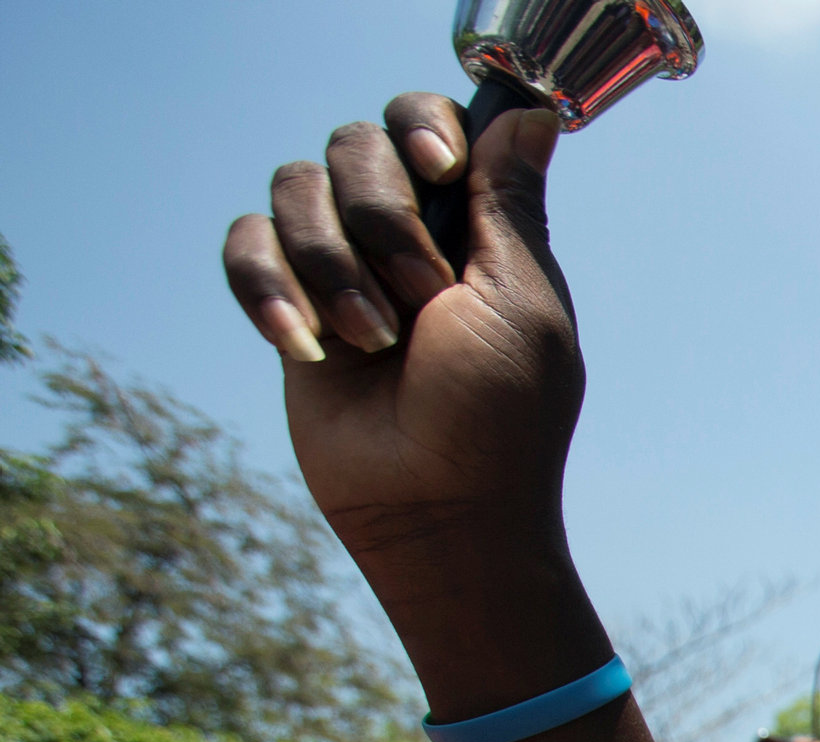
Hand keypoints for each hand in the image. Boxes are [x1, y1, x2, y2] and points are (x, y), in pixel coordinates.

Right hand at [222, 99, 581, 610]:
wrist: (437, 507)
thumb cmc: (498, 416)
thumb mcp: (521, 302)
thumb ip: (510, 204)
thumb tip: (533, 114)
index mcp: (472, 224)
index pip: (427, 121)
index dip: (421, 127)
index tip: (440, 171)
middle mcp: (403, 232)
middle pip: (354, 145)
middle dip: (383, 221)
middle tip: (422, 302)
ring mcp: (340, 266)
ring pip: (293, 188)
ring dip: (333, 267)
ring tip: (376, 343)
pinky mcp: (286, 305)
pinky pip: (246, 245)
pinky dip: (270, 290)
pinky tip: (309, 349)